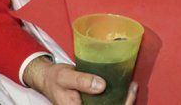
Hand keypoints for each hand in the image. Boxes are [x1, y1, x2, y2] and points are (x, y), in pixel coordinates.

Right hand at [23, 57, 137, 104]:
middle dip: (124, 103)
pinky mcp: (92, 103)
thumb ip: (81, 81)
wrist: (47, 79)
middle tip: (133, 88)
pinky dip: (118, 97)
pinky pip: (107, 103)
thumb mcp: (65, 77)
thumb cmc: (55, 78)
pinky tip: (125, 87)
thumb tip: (101, 85)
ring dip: (122, 100)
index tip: (129, 93)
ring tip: (131, 87)